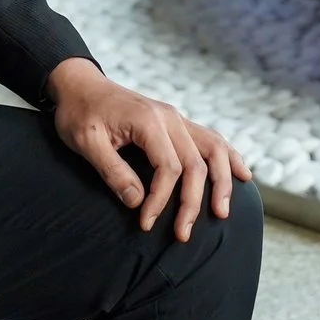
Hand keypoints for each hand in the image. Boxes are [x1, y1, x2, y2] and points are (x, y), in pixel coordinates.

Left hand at [48, 58, 251, 242]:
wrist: (80, 86)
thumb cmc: (79, 113)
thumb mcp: (86, 143)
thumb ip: (112, 172)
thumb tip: (138, 202)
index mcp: (148, 121)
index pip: (169, 167)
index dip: (161, 199)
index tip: (146, 222)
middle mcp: (169, 117)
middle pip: (196, 163)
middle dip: (193, 202)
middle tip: (183, 234)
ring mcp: (176, 118)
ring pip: (213, 149)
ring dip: (222, 181)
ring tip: (223, 211)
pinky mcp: (176, 122)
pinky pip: (211, 139)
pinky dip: (228, 157)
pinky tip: (241, 174)